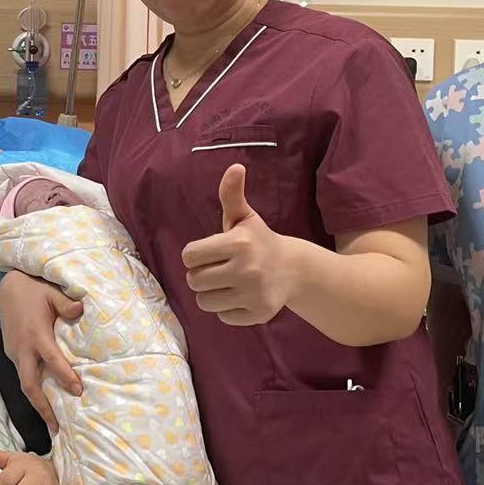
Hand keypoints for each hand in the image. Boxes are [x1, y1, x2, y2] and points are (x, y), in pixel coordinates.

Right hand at [0, 270, 82, 432]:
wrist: (8, 287)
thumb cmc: (34, 289)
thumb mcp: (52, 292)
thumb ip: (67, 304)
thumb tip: (81, 309)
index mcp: (36, 335)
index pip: (51, 360)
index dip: (64, 376)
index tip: (77, 391)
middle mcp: (22, 348)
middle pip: (29, 385)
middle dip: (42, 407)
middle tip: (57, 427)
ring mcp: (14, 352)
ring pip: (24, 384)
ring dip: (37, 403)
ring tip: (52, 421)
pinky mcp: (11, 352)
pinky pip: (22, 375)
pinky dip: (33, 390)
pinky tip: (44, 398)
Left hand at [181, 165, 291, 325]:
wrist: (294, 269)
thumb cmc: (258, 241)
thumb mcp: (244, 217)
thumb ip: (231, 194)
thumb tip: (235, 167)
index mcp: (238, 243)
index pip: (189, 256)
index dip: (196, 255)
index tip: (210, 252)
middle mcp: (246, 270)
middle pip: (194, 281)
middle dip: (202, 275)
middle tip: (219, 269)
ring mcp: (253, 294)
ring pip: (204, 302)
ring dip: (211, 294)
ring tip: (228, 283)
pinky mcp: (258, 314)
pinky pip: (222, 316)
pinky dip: (227, 309)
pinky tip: (241, 296)